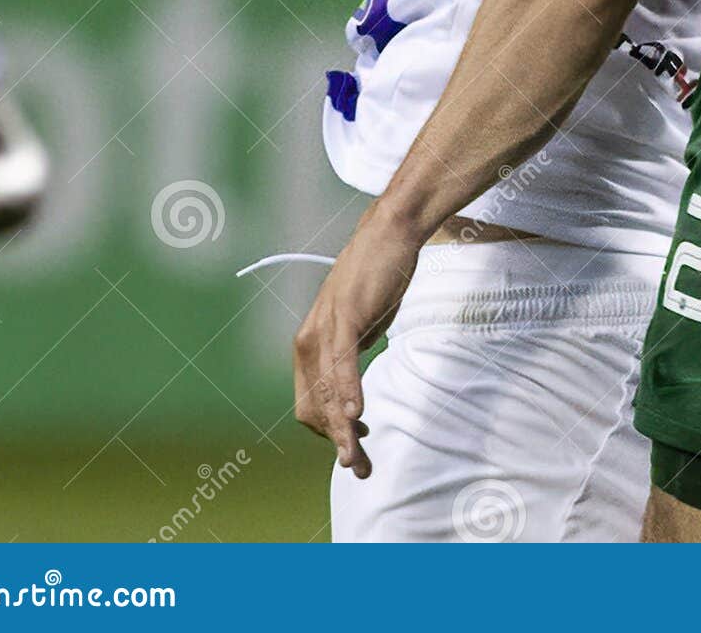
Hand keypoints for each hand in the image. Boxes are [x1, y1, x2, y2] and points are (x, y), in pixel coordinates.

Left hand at [293, 209, 422, 476]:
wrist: (391, 232)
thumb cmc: (380, 275)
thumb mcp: (363, 323)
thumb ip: (353, 351)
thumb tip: (353, 382)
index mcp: (312, 342)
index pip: (309, 401)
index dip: (329, 429)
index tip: (356, 441)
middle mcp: (310, 338)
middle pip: (313, 405)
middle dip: (335, 441)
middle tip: (359, 467)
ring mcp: (326, 327)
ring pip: (326, 391)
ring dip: (342, 429)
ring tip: (356, 456)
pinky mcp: (346, 316)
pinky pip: (342, 363)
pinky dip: (346, 391)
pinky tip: (355, 414)